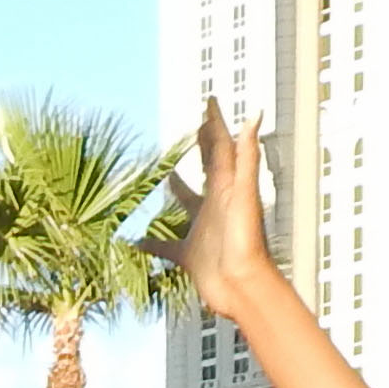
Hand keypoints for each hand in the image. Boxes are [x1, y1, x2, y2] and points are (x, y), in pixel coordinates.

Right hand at [172, 101, 280, 319]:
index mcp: (227, 188)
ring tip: (167, 176)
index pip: (221, 147)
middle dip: (202, 148)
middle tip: (194, 129)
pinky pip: (165, 247)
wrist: (244, 286)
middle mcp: (215, 205)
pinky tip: (134, 242)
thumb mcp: (244, 194)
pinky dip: (151, 244)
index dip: (215, 123)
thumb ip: (246, 155)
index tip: (209, 101)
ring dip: (178, 189)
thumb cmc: (246, 241)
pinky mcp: (190, 255)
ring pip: (187, 204)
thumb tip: (254, 115)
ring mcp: (202, 229)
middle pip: (207, 169)